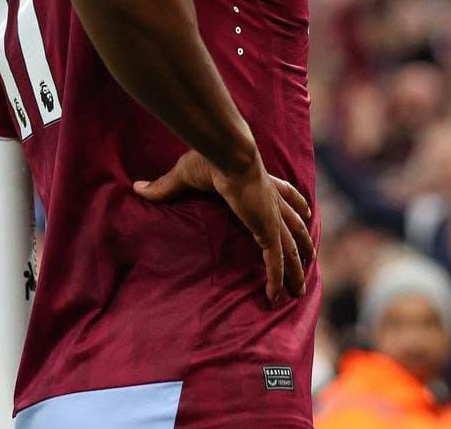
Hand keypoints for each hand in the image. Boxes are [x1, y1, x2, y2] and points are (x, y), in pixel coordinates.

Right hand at [134, 150, 315, 303]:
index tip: (307, 211)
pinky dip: (276, 280)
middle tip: (312, 256)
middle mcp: (272, 201)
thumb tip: (138, 187)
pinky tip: (277, 296)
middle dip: (304, 242)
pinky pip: (275, 262)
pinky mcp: (267, 231)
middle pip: (295, 225)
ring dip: (297, 270)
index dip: (296, 204)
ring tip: (300, 289)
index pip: (285, 194)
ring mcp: (271, 217)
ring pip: (291, 250)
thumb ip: (165, 185)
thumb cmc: (210, 157)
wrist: (228, 154)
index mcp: (261, 183)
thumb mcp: (186, 172)